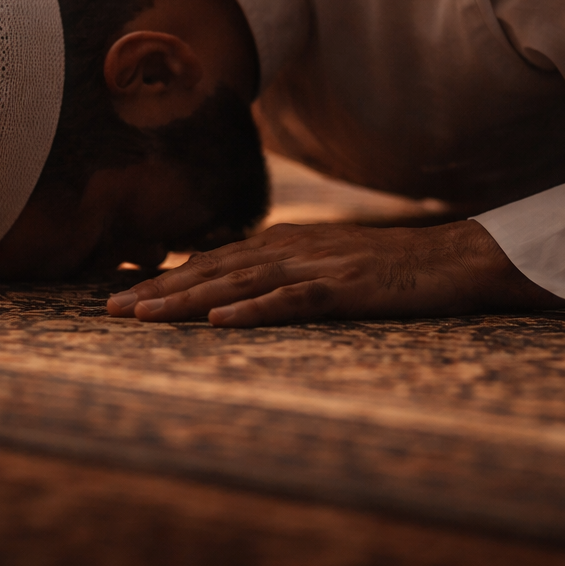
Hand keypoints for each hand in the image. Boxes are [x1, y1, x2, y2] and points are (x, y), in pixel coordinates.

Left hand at [105, 219, 564, 326]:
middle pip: (212, 269)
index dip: (164, 278)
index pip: (212, 262)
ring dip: (187, 298)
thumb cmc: (392, 269)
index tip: (120, 295)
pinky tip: (220, 321)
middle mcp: (292, 248)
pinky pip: (293, 299)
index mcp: (285, 244)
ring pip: (239, 282)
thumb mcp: (329, 267)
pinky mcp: (347, 287)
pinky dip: (254, 309)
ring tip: (144, 315)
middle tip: (108, 309)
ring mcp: (319, 265)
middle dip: (158, 288)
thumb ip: (284, 274)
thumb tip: (234, 293)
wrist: (456, 259)